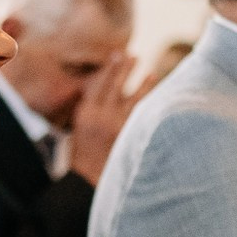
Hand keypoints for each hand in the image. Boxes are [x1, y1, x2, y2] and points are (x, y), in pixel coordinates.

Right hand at [66, 48, 141, 184]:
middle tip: (135, 56)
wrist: (87, 181)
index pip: (101, 83)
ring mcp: (118, 125)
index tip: (118, 55)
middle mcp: (102, 115)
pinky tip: (160, 101)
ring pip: (134, 99)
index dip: (111, 68)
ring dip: (144, 85)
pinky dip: (151, 107)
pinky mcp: (131, 136)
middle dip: (126, 69)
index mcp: (86, 113)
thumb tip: (95, 96)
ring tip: (152, 73)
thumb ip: (88, 113)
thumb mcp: (76, 132)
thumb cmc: (80, 158)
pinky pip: (143, 117)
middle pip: (117, 86)